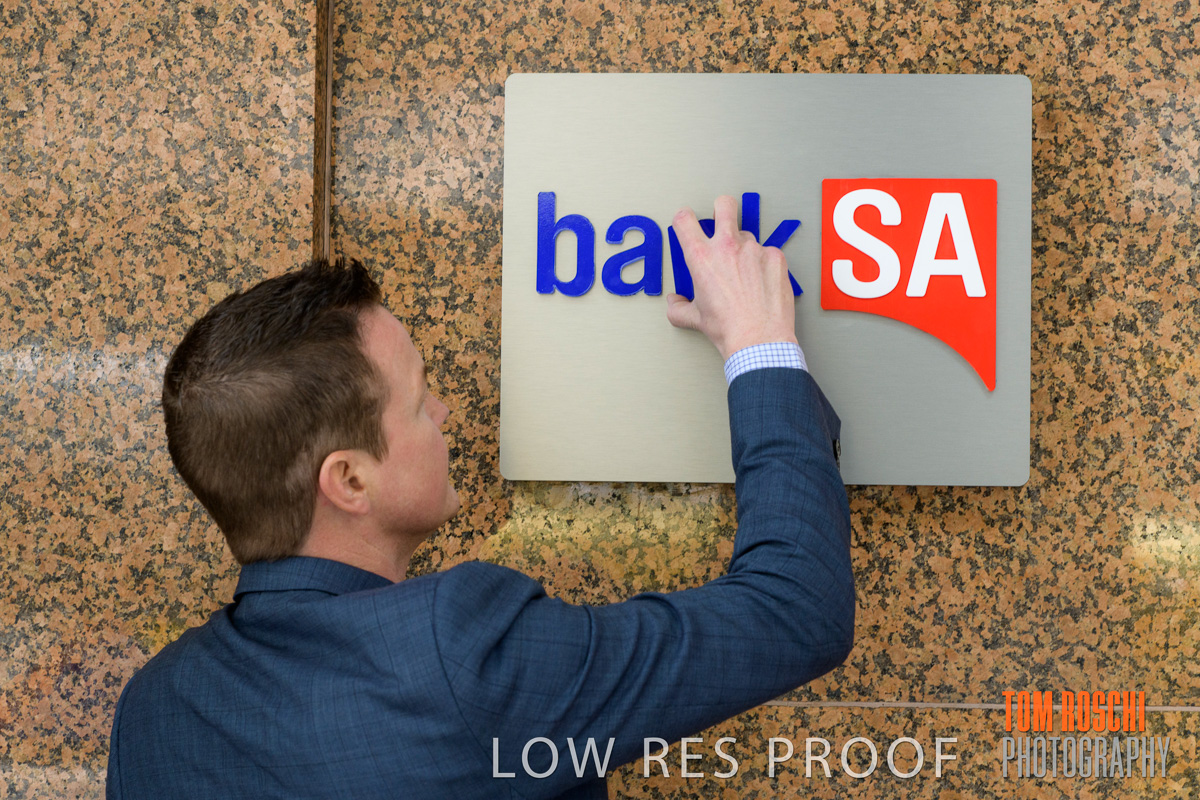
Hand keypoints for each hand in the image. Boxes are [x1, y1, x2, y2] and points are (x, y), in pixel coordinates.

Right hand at [666, 195, 798, 360]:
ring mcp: (754, 249)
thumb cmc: (729, 329)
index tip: (687, 223)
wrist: (759, 340)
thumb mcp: (695, 319)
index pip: (684, 220)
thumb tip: (675, 303)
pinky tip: (763, 283)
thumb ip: (679, 307)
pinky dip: (764, 263)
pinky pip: (768, 252)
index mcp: (701, 258)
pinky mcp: (775, 256)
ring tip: (746, 275)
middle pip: (724, 205)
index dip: (684, 219)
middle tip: (722, 219)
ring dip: (744, 248)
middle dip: (722, 207)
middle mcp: (727, 246)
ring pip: (747, 235)